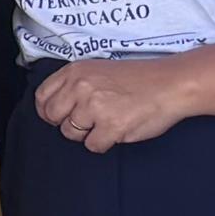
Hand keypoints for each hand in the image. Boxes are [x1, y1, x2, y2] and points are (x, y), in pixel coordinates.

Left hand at [34, 55, 194, 150]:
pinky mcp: (111, 127)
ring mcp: (95, 107)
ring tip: (109, 121)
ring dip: (88, 133)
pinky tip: (118, 129)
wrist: (171, 84)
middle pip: (53, 117)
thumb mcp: (99, 70)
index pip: (43, 96)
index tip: (60, 116)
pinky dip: (104, 143)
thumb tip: (55, 107)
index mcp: (76, 71)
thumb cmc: (139, 79)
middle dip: (68, 123)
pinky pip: (93, 146)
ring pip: (72, 134)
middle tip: (88, 122)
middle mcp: (81, 87)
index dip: (49, 111)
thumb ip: (74, 84)